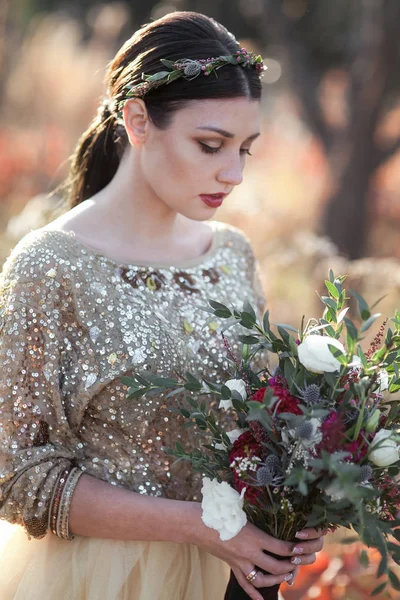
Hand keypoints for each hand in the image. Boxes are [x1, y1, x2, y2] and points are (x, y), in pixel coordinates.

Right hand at [191, 505, 325, 599]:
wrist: (199, 523)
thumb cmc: (220, 510)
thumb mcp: (241, 508)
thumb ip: (256, 510)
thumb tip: (272, 503)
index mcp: (254, 537)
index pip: (280, 548)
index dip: (293, 550)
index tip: (301, 548)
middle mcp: (249, 553)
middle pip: (274, 567)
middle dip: (288, 567)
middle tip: (296, 563)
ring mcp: (240, 562)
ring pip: (262, 579)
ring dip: (276, 579)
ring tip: (286, 576)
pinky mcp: (232, 566)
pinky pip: (244, 583)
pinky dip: (254, 594)